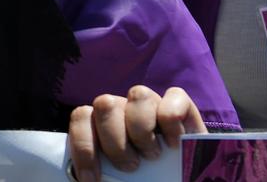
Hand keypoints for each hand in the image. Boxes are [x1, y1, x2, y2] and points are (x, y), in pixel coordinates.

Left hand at [66, 85, 203, 181]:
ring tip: (152, 155)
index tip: (92, 178)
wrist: (184, 180)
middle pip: (105, 104)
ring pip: (137, 94)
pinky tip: (174, 144)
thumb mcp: (121, 180)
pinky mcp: (181, 104)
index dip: (83, 147)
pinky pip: (173, 97)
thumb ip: (105, 173)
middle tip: (131, 167)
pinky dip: (172, 122)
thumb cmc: (147, 180)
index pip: (82, 117)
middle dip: (115, 142)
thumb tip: (91, 180)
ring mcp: (152, 103)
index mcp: (103, 124)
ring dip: (143, 130)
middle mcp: (125, 108)